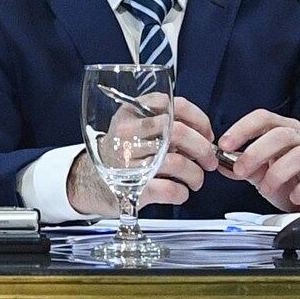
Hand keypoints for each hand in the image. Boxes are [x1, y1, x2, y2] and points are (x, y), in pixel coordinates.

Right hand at [65, 96, 219, 216]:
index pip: (175, 105)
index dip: (199, 120)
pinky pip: (171, 189)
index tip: (206, 134)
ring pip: (179, 163)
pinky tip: (179, 192)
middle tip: (209, 161)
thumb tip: (204, 136)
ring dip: (196, 175)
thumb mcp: (134, 126)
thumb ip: (164, 124)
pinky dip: (182, 193)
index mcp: (132, 112)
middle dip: (203, 149)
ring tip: (195, 180)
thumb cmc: (121, 153)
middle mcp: (128, 133)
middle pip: (179, 133)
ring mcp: (129, 161)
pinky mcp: (133, 188)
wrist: (90, 181)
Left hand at [216, 108, 299, 210]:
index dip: (243, 128)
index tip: (225, 144)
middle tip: (240, 170)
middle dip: (256, 152)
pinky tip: (294, 197)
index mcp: (289, 133)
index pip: (265, 118)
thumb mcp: (266, 174)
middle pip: (282, 134)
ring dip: (277, 172)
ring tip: (266, 188)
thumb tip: (222, 163)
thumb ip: (246, 167)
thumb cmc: (297, 184)